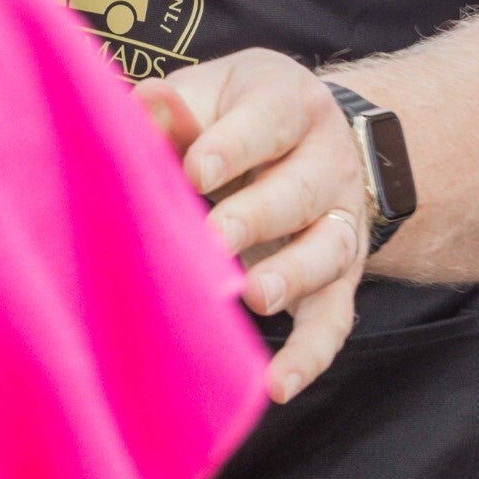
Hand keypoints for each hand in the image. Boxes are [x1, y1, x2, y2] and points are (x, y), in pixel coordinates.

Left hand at [137, 50, 367, 405]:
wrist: (317, 139)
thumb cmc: (239, 116)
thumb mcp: (213, 93)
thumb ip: (174, 107)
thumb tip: (138, 107)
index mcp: (292, 104)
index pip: (270, 120)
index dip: (233, 145)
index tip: (195, 171)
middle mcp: (328, 164)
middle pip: (302, 189)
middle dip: (258, 215)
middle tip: (215, 238)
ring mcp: (339, 224)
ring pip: (327, 252)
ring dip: (291, 276)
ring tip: (254, 296)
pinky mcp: (341, 279)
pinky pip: (334, 319)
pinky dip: (310, 355)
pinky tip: (278, 385)